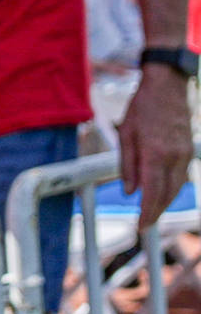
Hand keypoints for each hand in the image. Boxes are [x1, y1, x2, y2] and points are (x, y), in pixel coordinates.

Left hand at [118, 68, 194, 231]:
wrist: (167, 86)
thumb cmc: (141, 107)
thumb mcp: (125, 134)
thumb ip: (128, 165)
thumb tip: (131, 192)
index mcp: (155, 153)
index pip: (152, 192)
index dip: (147, 213)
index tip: (140, 227)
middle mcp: (174, 156)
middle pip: (168, 194)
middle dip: (156, 212)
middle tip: (144, 225)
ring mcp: (185, 153)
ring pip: (177, 187)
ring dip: (165, 202)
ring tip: (151, 213)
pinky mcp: (189, 150)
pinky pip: (182, 176)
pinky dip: (172, 188)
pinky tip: (162, 192)